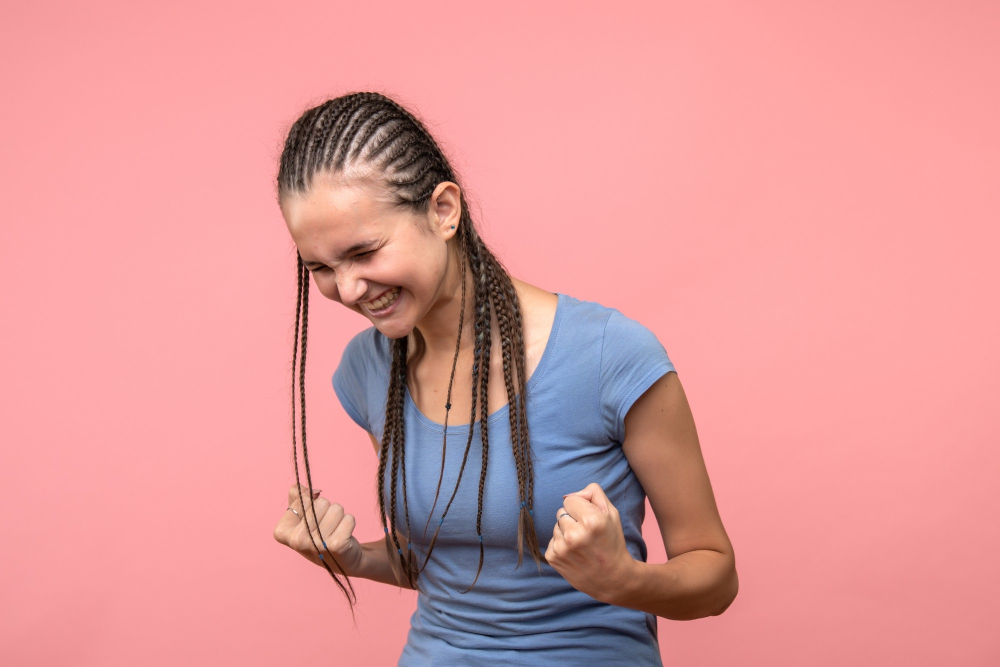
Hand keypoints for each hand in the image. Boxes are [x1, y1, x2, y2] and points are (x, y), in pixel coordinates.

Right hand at [273, 484, 361, 575]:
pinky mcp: (337, 545)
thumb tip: (305, 487)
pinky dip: (349, 523)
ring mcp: (317, 544)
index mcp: (282, 532)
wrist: (340, 559)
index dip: (311, 503)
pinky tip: (343, 535)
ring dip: (338, 516)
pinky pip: (349, 518)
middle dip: (326, 510)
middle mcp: (297, 540)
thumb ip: (296, 496)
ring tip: (334, 531)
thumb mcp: (301, 517)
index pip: (303, 497)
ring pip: (336, 508)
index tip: (310, 520)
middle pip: (321, 502)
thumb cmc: (318, 534)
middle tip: (324, 527)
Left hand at [544, 482, 635, 603]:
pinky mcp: (553, 558)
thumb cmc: (612, 543)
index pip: (570, 500)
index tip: (590, 520)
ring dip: (566, 532)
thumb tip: (569, 495)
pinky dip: (561, 545)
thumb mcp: (611, 513)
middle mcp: (574, 534)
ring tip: (581, 545)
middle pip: (561, 512)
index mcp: (591, 521)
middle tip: (587, 534)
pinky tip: (574, 554)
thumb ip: (593, 493)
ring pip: (556, 526)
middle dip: (572, 519)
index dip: (580, 508)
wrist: (613, 578)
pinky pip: (552, 541)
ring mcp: (562, 548)